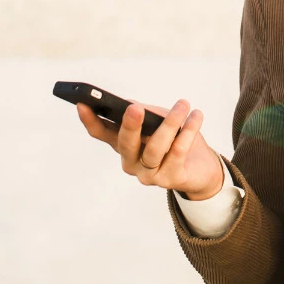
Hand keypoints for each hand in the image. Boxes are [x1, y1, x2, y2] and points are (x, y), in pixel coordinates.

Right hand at [76, 98, 225, 199]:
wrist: (201, 164)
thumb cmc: (174, 137)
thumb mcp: (157, 120)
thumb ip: (144, 113)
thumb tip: (131, 107)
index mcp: (123, 144)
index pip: (102, 133)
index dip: (90, 120)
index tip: (82, 104)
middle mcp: (131, 162)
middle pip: (125, 144)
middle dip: (129, 126)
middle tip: (134, 108)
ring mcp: (149, 174)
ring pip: (154, 149)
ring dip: (170, 123)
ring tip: (183, 104)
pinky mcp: (170, 179)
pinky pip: (177, 153)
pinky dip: (188, 132)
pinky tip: (196, 116)